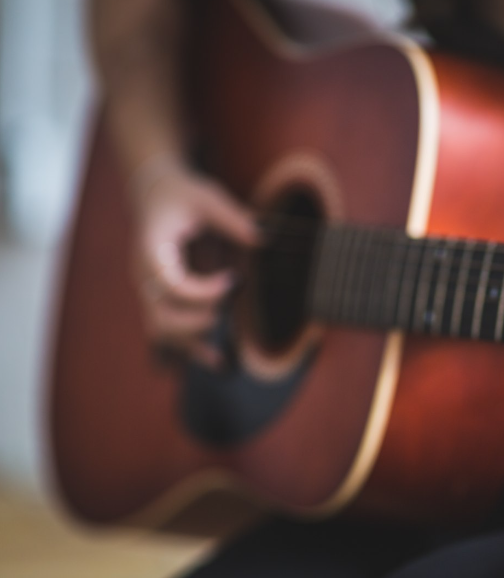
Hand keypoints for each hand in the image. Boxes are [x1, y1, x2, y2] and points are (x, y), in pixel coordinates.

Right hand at [131, 157, 259, 367]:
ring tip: (224, 359)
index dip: (203, 291)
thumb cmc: (183, 195)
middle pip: (160, 315)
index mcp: (152, 249)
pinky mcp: (160, 298)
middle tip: (227, 311)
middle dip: (195, 322)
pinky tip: (220, 361)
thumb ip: (233, 218)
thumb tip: (261, 238)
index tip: (235, 281)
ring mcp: (150, 289)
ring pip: (160, 330)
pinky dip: (190, 348)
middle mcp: (145, 274)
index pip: (170, 283)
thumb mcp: (208, 197)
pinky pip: (167, 332)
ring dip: (191, 345)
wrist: (154, 194)